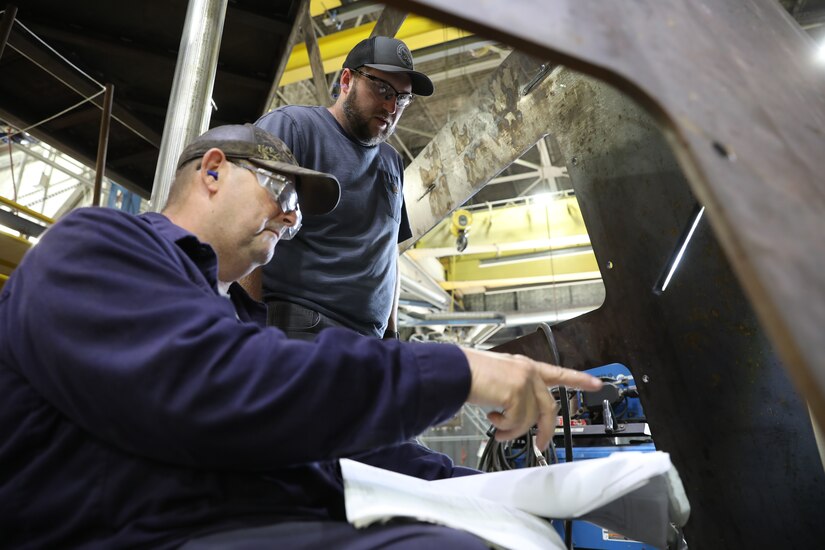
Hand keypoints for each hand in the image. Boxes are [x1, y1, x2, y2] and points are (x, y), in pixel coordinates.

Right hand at [461, 347, 602, 450]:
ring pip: (530, 418)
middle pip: (549, 407)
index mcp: (526, 366)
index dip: (580, 380)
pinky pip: (517, 422)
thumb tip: (517, 415)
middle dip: (544, 430)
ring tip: (498, 428)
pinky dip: (504, 426)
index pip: (559, 372)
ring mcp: (524, 382)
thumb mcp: (499, 378)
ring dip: (512, 429)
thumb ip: (514, 391)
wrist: (455, 370)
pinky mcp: (516, 394)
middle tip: (540, 444)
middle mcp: (528, 372)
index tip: (596, 384)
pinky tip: (492, 417)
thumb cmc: (470, 373)